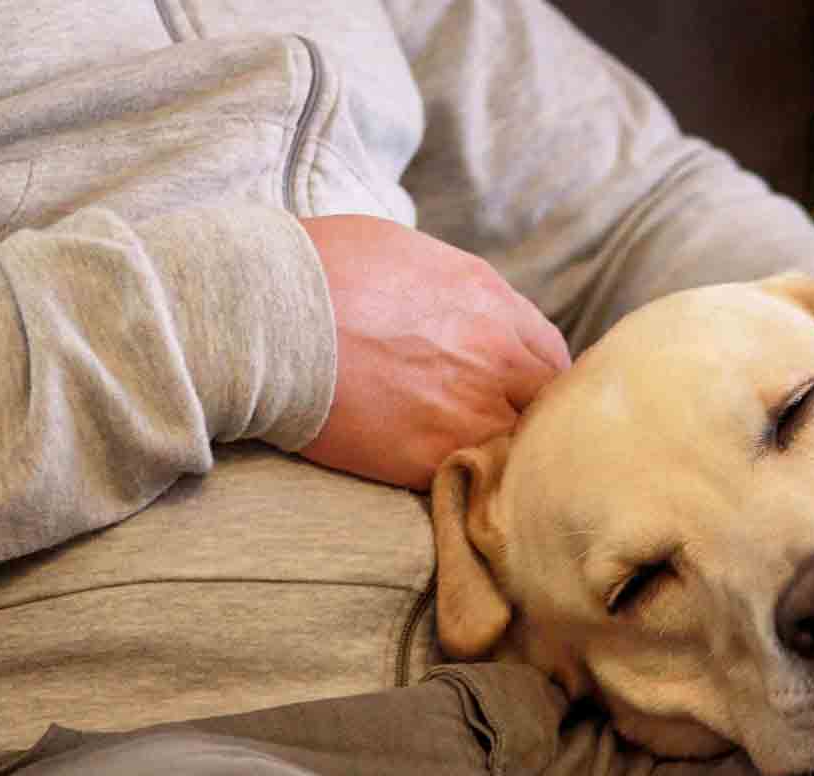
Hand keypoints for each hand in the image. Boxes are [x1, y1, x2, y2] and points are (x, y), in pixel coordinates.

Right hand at [297, 215, 570, 489]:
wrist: (263, 315)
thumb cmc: (318, 271)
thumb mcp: (406, 255)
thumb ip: (455, 293)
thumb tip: (463, 315)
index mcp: (490, 302)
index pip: (550, 357)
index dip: (534, 381)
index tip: (517, 396)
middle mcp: (494, 355)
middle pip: (546, 405)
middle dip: (528, 419)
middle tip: (503, 435)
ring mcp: (469, 409)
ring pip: (516, 447)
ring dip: (501, 455)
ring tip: (475, 464)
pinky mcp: (432, 456)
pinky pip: (472, 477)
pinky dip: (465, 482)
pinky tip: (447, 480)